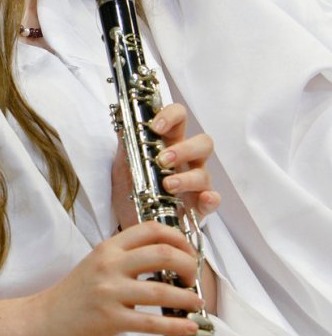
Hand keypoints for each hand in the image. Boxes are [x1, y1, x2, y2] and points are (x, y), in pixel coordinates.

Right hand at [30, 220, 202, 335]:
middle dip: (188, 265)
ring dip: (187, 297)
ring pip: (162, 290)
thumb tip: (163, 260)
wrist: (42, 322)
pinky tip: (187, 328)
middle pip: (163, 254)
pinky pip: (151, 322)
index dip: (178, 238)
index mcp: (108, 248)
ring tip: (196, 303)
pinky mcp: (110, 319)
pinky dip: (175, 326)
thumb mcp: (96, 265)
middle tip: (193, 277)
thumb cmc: (71, 296)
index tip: (188, 251)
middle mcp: (110, 265)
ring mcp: (110, 292)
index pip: (151, 230)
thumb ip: (124, 259)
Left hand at [112, 102, 219, 228]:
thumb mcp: (123, 163)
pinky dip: (210, 199)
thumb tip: (123, 121)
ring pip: (204, 173)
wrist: (129, 218)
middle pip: (202, 143)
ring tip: (167, 185)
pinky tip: (203, 199)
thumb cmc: (132, 186)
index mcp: (170, 142)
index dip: (172, 116)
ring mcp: (195, 183)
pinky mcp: (198, 205)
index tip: (156, 126)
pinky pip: (213, 200)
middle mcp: (187, 160)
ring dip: (186, 178)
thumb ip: (126, 143)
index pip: (180, 118)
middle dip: (184, 149)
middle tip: (162, 160)